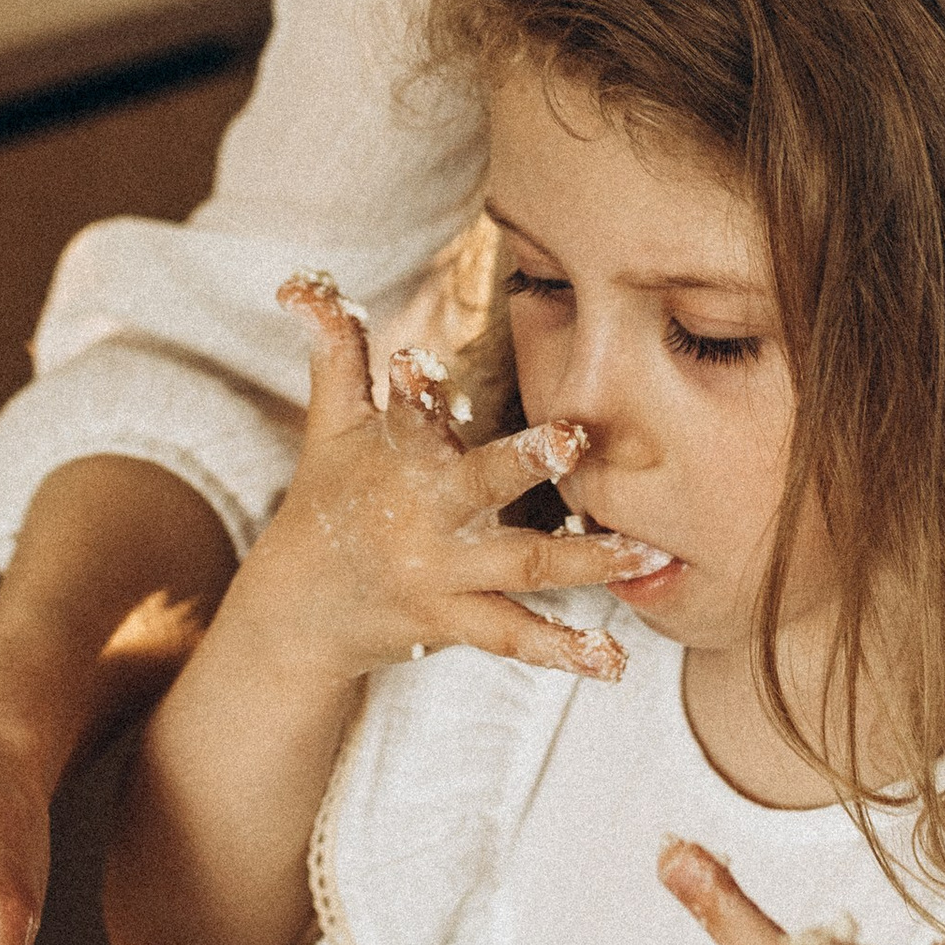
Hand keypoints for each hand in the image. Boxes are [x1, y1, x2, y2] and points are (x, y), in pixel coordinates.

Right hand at [233, 273, 667, 684]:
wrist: (297, 613)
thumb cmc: (326, 502)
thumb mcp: (330, 426)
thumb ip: (338, 351)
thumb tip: (303, 283)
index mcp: (396, 458)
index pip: (405, 413)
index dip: (412, 388)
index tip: (420, 366)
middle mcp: (422, 515)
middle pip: (478, 485)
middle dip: (523, 462)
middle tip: (572, 439)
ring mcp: (440, 573)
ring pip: (521, 566)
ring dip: (588, 561)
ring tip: (648, 555)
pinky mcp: (452, 621)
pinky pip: (513, 636)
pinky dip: (563, 651)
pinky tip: (614, 662)